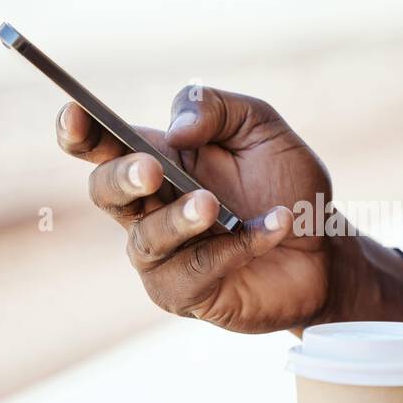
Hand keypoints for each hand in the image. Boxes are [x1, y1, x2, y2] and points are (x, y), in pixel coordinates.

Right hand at [57, 85, 402, 332]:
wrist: (327, 248)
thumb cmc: (286, 185)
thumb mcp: (260, 127)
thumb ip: (215, 108)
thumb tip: (176, 131)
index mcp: (156, 161)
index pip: (100, 145)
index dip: (78, 131)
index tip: (75, 113)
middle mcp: (148, 210)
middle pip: (105, 192)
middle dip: (123, 177)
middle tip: (154, 169)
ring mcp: (163, 257)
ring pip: (145, 240)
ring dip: (179, 219)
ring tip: (214, 205)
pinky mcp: (188, 294)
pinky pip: (195, 271)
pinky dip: (236, 246)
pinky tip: (276, 226)